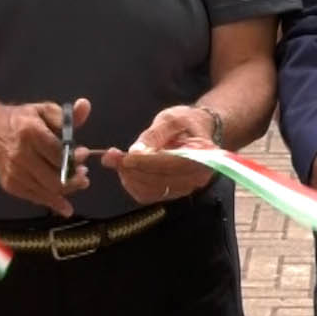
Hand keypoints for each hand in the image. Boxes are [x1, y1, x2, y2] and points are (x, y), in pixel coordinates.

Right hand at [0, 98, 91, 216]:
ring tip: (79, 183)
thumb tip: (85, 105)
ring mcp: (14, 172)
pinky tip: (65, 206)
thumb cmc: (22, 120)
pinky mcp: (10, 185)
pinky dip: (52, 203)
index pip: (58, 153)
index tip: (84, 154)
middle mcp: (21, 155)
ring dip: (67, 190)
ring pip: (47, 190)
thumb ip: (67, 114)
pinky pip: (36, 197)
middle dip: (74, 179)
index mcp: (30, 133)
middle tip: (84, 175)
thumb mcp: (44, 111)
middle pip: (54, 177)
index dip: (75, 158)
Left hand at [100, 105, 217, 205]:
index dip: (147, 163)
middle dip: (134, 171)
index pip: (172, 165)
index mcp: (203, 156)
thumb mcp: (170, 119)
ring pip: (152, 191)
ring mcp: (185, 188)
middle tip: (112, 158)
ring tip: (116, 161)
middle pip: (161, 181)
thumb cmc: (185, 122)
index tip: (126, 157)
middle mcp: (197, 178)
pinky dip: (133, 184)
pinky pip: (149, 195)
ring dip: (130, 178)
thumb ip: (153, 135)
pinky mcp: (172, 193)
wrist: (196, 131)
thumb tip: (134, 152)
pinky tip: (125, 170)